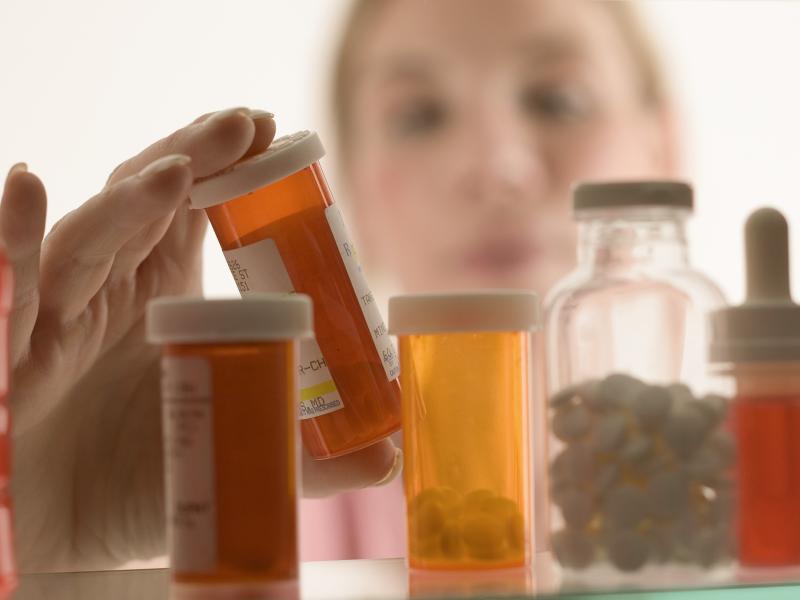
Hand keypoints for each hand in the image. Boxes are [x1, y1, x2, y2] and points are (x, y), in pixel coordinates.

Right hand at [2, 108, 400, 572]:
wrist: (58, 538)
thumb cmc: (141, 485)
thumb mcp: (228, 456)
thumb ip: (304, 459)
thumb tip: (389, 459)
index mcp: (165, 296)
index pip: (195, 212)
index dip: (227, 169)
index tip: (271, 134)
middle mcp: (110, 288)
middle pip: (145, 202)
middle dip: (192, 157)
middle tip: (244, 124)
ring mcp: (56, 312)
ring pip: (87, 238)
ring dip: (128, 201)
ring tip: (176, 170)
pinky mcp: (8, 347)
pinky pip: (8, 286)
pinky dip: (12, 238)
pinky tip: (27, 189)